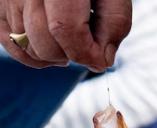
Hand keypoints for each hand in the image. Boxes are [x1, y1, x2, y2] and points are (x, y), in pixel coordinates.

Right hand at [0, 0, 131, 69]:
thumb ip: (113, 24)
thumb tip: (99, 61)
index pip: (65, 29)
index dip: (84, 53)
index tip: (99, 59)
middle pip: (43, 41)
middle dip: (69, 55)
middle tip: (84, 47)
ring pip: (27, 45)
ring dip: (52, 55)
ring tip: (69, 42)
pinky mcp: (2, 2)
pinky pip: (8, 41)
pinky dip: (30, 55)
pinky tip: (50, 49)